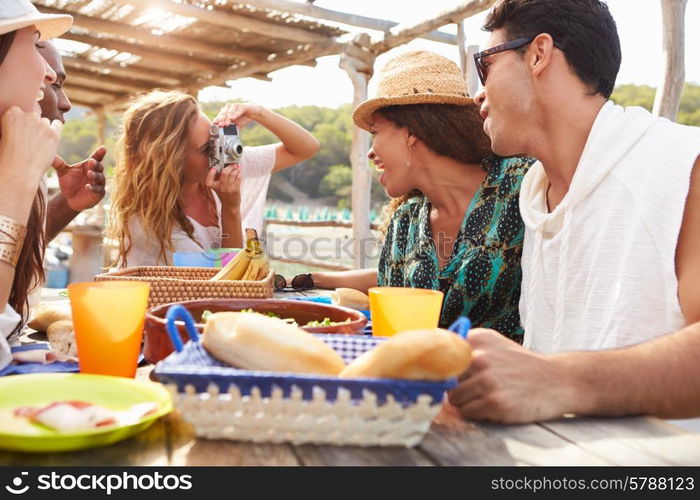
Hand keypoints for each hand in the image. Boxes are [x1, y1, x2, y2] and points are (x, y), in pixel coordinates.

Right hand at [0, 106, 61, 192]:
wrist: (18, 170)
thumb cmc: (8, 156)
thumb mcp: (4, 136)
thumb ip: (13, 126)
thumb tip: (21, 127)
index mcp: (12, 113)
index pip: (19, 111)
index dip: (21, 123)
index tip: (20, 132)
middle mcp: (27, 115)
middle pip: (33, 116)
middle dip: (32, 125)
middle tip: (29, 140)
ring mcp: (41, 124)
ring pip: (45, 122)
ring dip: (43, 129)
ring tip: (38, 144)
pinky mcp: (53, 134)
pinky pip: (58, 125)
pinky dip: (56, 129)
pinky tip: (52, 137)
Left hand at [53, 146, 106, 210]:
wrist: (68, 199)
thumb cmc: (68, 183)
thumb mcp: (62, 171)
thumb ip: (58, 162)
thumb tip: (47, 150)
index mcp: (88, 166)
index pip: (96, 158)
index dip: (100, 153)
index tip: (103, 148)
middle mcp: (96, 173)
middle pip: (99, 167)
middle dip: (96, 164)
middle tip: (91, 161)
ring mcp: (98, 183)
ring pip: (100, 178)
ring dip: (95, 175)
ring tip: (89, 174)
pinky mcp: (99, 193)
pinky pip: (98, 189)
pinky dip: (93, 188)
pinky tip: (87, 187)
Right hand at [206, 165, 240, 210]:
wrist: (230, 206)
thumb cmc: (224, 195)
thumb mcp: (217, 187)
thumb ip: (218, 178)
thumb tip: (223, 165)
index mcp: (213, 186)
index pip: (209, 179)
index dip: (211, 173)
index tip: (214, 168)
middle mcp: (220, 187)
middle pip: (224, 173)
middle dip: (230, 166)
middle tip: (233, 164)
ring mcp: (228, 189)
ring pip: (233, 174)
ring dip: (236, 169)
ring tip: (237, 167)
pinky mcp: (235, 190)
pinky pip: (238, 178)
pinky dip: (239, 173)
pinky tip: (239, 172)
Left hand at [213, 103, 262, 127]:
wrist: (253, 113)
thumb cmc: (242, 118)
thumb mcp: (235, 124)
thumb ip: (230, 127)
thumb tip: (224, 132)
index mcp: (225, 111)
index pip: (220, 115)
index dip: (218, 120)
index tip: (216, 124)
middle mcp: (229, 107)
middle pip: (223, 113)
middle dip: (222, 120)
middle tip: (221, 125)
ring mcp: (234, 106)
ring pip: (229, 111)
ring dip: (227, 118)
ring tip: (226, 124)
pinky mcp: (241, 106)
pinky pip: (237, 110)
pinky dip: (235, 114)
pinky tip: (233, 118)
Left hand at [446, 329, 573, 423]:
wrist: (557, 380)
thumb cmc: (521, 364)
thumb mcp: (494, 343)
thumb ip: (464, 344)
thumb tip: (431, 353)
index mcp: (477, 339)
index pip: (439, 353)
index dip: (438, 367)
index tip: (439, 373)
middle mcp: (480, 357)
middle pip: (445, 379)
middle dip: (455, 386)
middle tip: (475, 388)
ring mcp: (487, 381)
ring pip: (453, 398)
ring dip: (466, 402)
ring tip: (486, 396)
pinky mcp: (495, 403)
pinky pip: (467, 412)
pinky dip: (477, 413)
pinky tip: (493, 405)